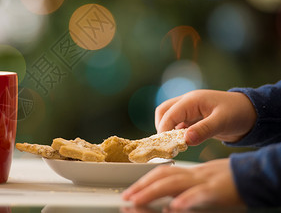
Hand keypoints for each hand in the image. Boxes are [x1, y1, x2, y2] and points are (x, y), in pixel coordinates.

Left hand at [122, 159, 243, 209]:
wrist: (253, 174)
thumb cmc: (229, 180)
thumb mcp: (204, 181)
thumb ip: (185, 187)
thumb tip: (168, 199)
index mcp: (190, 174)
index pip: (162, 174)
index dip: (144, 182)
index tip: (130, 192)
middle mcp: (193, 175)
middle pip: (163, 178)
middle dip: (142, 188)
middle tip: (127, 197)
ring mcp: (205, 182)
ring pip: (175, 184)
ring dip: (154, 192)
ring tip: (138, 200)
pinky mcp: (218, 191)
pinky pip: (201, 195)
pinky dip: (187, 200)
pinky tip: (176, 206)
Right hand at [155, 90, 256, 144]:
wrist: (251, 113)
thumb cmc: (238, 113)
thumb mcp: (222, 122)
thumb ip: (204, 130)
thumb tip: (185, 140)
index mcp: (192, 100)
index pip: (169, 114)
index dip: (163, 129)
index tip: (164, 146)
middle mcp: (187, 102)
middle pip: (163, 111)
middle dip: (161, 127)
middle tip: (166, 145)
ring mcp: (189, 110)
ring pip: (168, 116)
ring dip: (167, 129)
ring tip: (173, 145)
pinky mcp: (192, 118)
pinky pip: (177, 123)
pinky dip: (174, 132)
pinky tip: (181, 142)